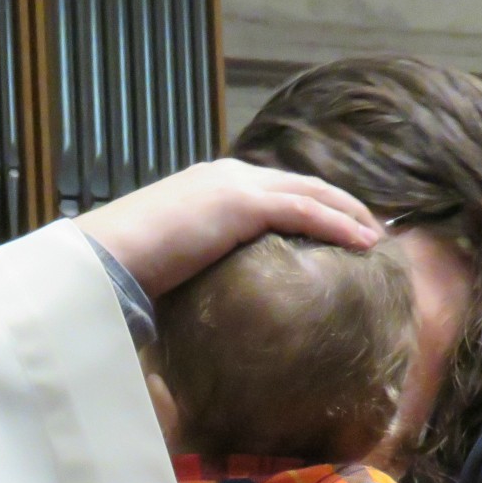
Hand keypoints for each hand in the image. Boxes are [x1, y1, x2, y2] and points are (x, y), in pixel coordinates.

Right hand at [73, 159, 378, 297]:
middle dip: (340, 203)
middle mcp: (226, 176)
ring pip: (311, 193)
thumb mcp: (170, 263)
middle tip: (371, 228)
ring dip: (349, 213)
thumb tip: (208, 306)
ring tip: (377, 236)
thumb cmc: (125, 270)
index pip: (272, 189)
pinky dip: (339, 225)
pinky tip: (365, 243)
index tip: (337, 226)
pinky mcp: (240, 203)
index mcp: (209, 186)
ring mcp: (234, 185)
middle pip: (301, 184)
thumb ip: (196, 269)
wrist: (104, 257)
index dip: (310, 205)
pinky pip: (305, 211)